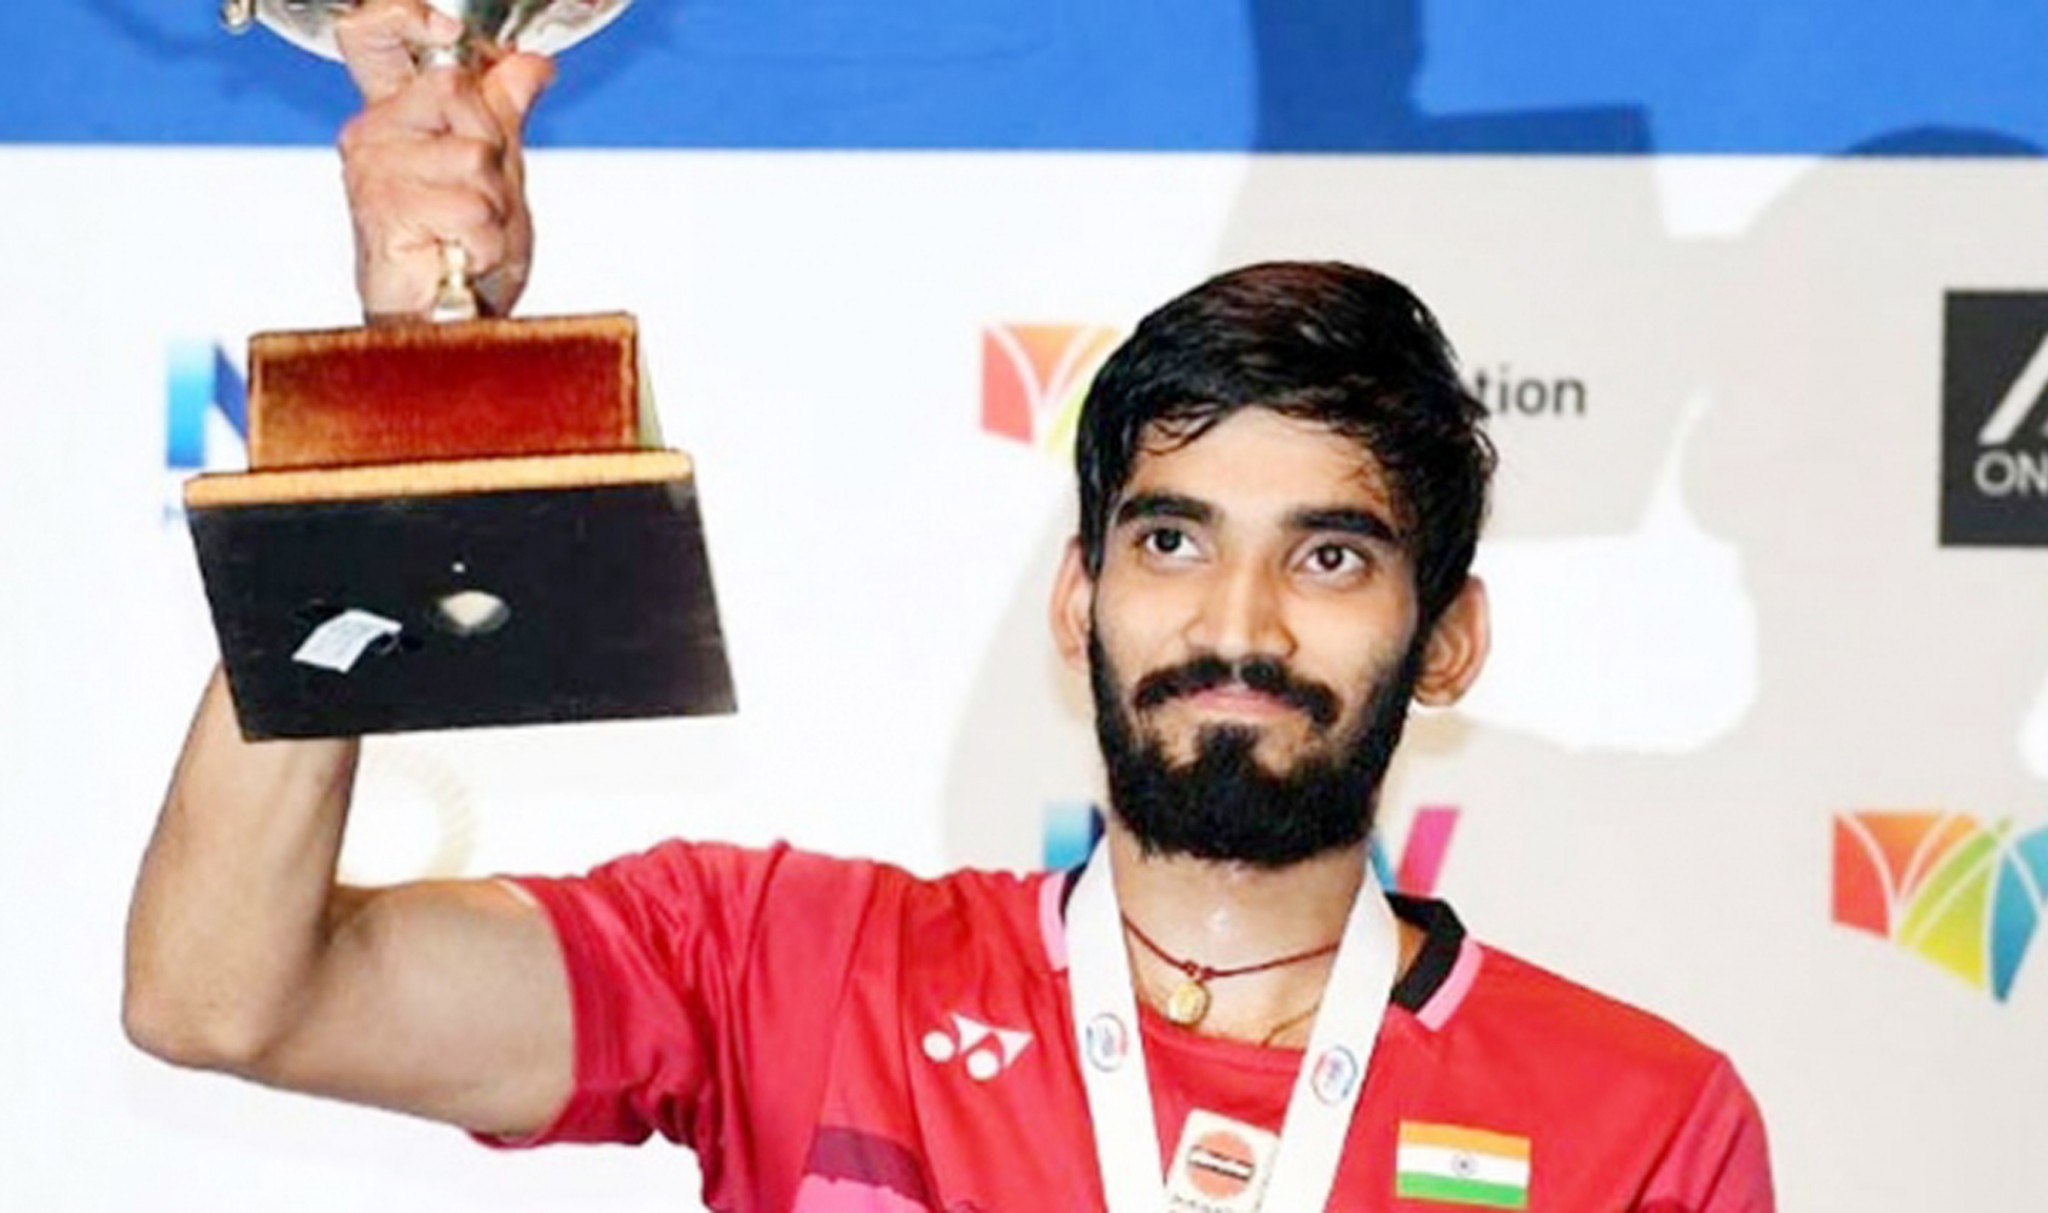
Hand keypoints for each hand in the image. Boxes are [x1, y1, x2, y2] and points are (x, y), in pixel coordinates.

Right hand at [335, 0, 553, 319]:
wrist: (445, 323)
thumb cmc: (459, 252)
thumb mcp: (498, 170)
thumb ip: (505, 110)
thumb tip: (530, 63)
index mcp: (394, 113)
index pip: (373, 33)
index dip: (408, 16)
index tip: (447, 32)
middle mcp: (374, 133)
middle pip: (456, 89)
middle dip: (494, 148)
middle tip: (481, 197)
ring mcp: (374, 170)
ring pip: (475, 155)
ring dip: (495, 205)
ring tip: (471, 233)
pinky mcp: (385, 210)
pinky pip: (471, 205)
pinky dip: (487, 240)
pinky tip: (462, 253)